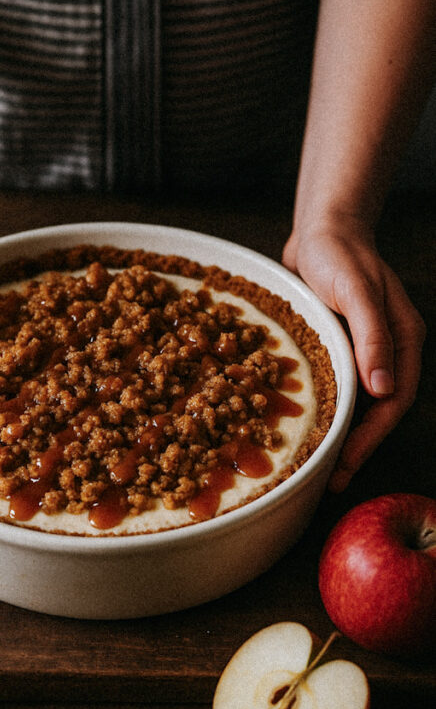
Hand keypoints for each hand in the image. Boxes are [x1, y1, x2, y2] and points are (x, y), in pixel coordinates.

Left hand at [282, 218, 425, 491]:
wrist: (322, 228)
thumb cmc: (340, 254)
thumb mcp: (357, 292)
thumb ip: (373, 337)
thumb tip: (384, 389)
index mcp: (402, 341)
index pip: (392, 404)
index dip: (369, 438)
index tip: (345, 465)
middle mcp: (387, 351)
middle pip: (377, 412)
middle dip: (355, 448)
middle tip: (329, 480)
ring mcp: (364, 350)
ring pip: (357, 404)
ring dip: (341, 434)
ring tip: (317, 464)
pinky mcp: (340, 347)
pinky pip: (337, 386)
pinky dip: (326, 408)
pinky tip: (306, 425)